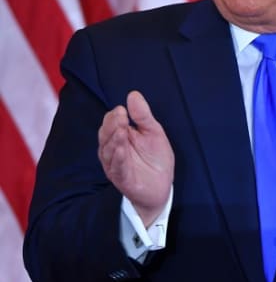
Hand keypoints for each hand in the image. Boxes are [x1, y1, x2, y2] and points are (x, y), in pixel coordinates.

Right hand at [98, 90, 173, 226]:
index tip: (122, 109)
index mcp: (120, 137)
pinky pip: (117, 168)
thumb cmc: (155, 158)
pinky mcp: (122, 178)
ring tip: (120, 130)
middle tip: (120, 116)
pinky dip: (117, 159)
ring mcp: (116, 164)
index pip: (111, 123)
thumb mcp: (153, 132)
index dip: (115, 117)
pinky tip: (120, 150)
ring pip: (109, 151)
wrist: (162, 186)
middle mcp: (113, 150)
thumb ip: (143, 115)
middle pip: (107, 135)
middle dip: (112, 126)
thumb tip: (133, 94)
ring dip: (114, 140)